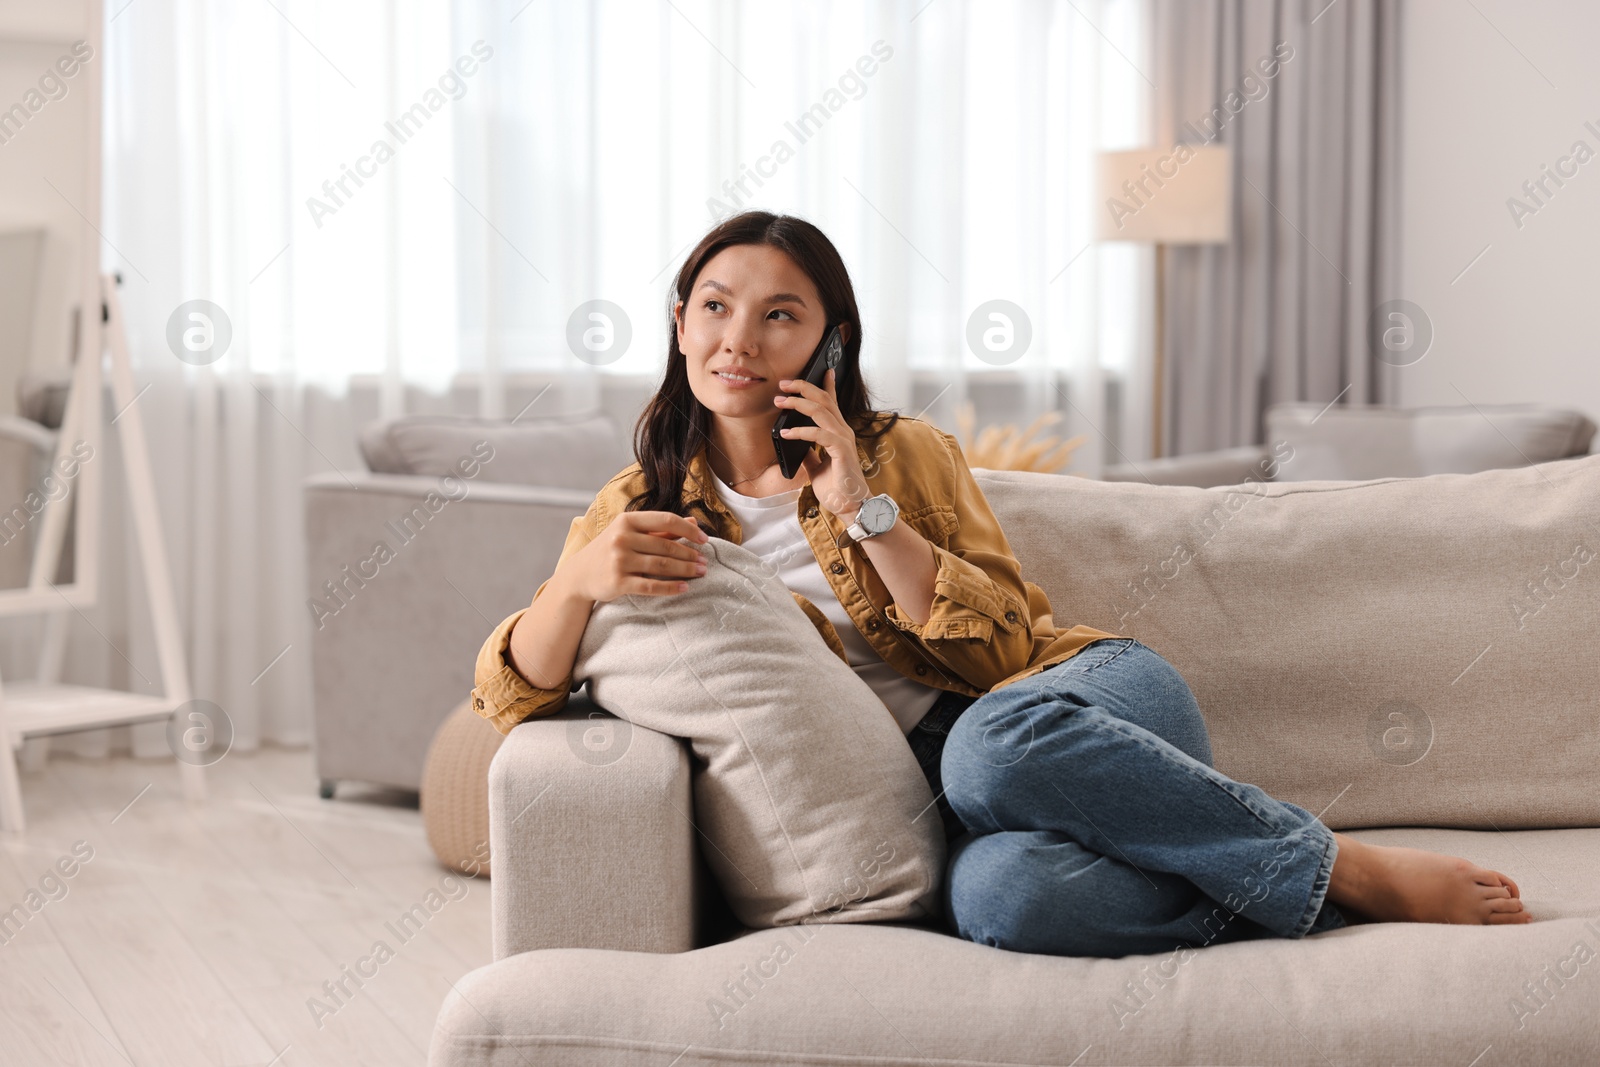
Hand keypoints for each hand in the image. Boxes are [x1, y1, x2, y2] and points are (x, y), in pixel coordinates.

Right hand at [564, 511, 709, 602]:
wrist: (579, 575)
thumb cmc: (609, 550)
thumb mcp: (630, 533)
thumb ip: (660, 528)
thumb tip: (693, 522)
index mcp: (626, 521)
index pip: (665, 520)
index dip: (688, 529)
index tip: (704, 539)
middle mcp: (622, 538)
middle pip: (666, 546)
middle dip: (689, 554)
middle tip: (704, 562)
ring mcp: (619, 560)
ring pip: (661, 565)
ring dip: (685, 569)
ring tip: (700, 572)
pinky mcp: (618, 582)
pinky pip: (651, 585)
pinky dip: (670, 587)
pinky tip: (684, 587)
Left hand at [774, 367, 870, 518]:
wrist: (850, 507)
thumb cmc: (836, 488)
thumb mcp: (817, 468)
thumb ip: (810, 455)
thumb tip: (797, 447)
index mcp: (838, 433)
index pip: (832, 403)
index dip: (827, 385)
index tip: (822, 369)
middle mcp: (843, 431)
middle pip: (824, 400)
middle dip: (803, 388)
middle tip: (783, 385)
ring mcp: (844, 439)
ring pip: (821, 411)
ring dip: (798, 403)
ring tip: (780, 402)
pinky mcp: (841, 451)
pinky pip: (819, 434)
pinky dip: (801, 431)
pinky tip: (786, 433)